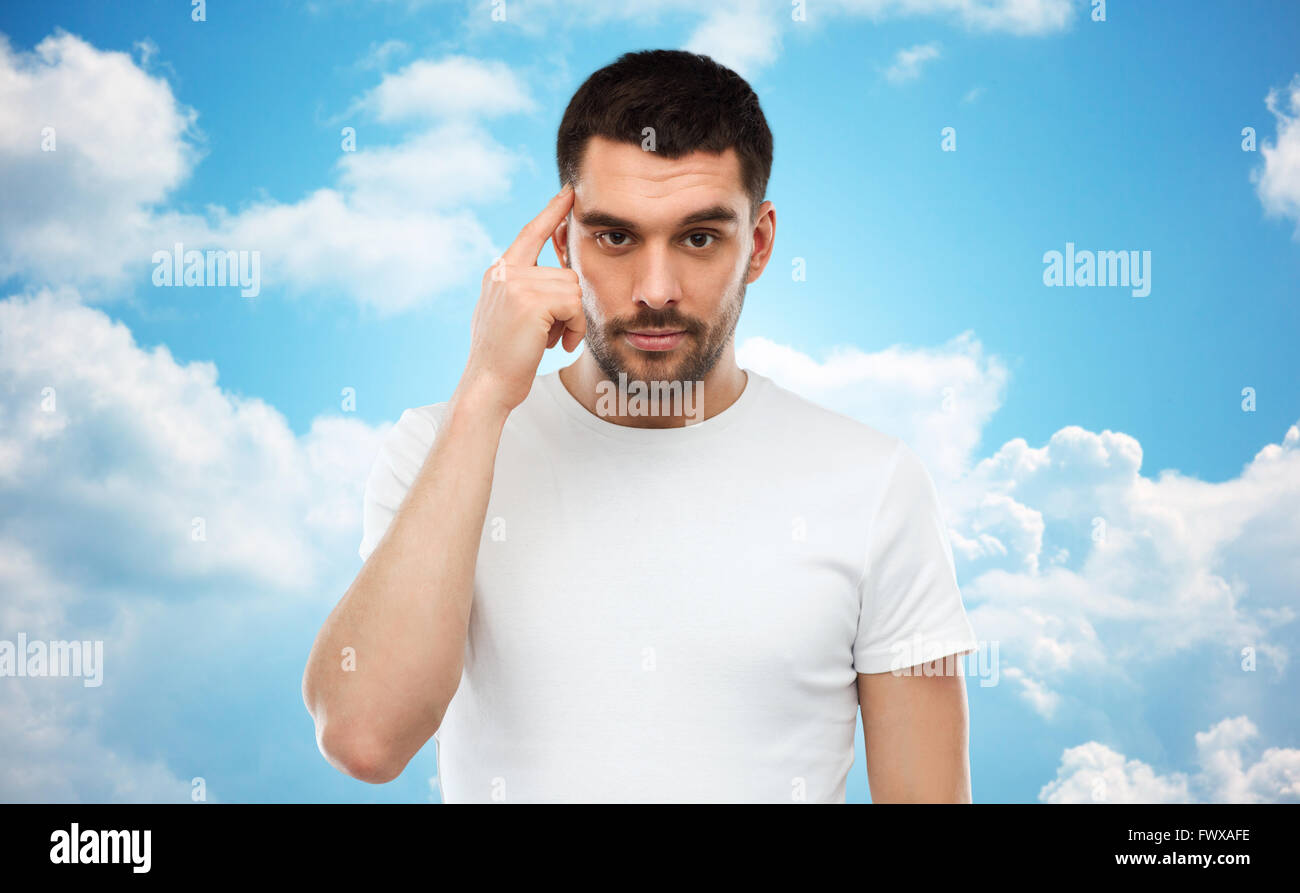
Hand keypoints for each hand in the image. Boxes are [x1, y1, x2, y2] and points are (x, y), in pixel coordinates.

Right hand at [456, 183, 584, 414]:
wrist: (487, 386)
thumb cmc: (504, 359)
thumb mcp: (510, 315)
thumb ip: (526, 290)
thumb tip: (560, 278)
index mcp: (499, 272)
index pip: (530, 232)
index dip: (552, 211)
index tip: (570, 191)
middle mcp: (504, 271)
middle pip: (566, 273)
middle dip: (570, 308)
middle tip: (554, 334)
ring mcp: (515, 284)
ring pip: (573, 289)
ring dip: (573, 320)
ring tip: (551, 340)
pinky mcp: (530, 301)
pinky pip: (574, 304)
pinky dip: (575, 328)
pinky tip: (557, 344)